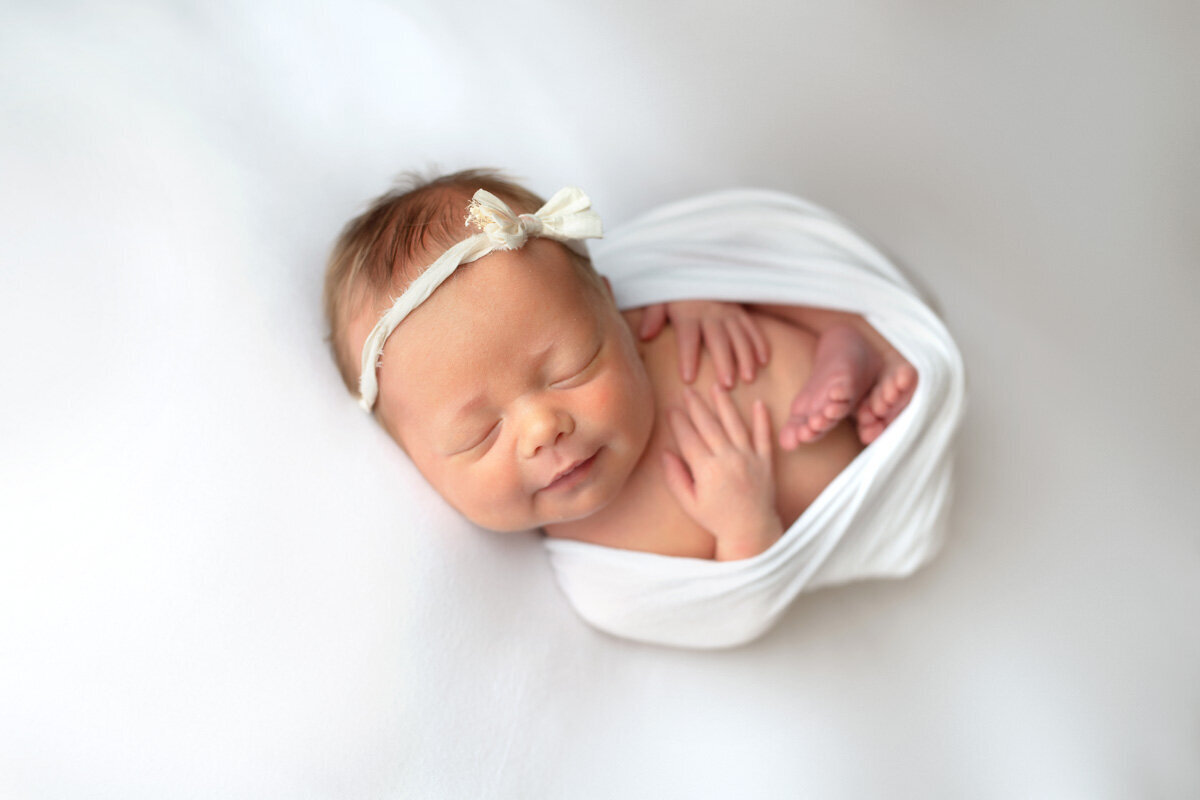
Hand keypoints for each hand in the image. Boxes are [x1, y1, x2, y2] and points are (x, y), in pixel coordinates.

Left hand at [638, 301, 769, 387]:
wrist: (695, 268)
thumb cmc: (674, 292)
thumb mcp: (659, 299)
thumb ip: (653, 316)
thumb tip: (645, 335)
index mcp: (687, 313)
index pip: (688, 337)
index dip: (688, 357)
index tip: (688, 378)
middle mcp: (710, 313)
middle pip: (718, 340)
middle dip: (724, 362)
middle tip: (727, 385)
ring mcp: (728, 312)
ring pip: (739, 336)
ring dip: (745, 357)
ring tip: (748, 378)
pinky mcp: (740, 312)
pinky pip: (752, 328)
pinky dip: (760, 343)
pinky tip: (764, 361)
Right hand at [661, 384, 782, 560]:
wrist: (751, 532)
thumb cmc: (716, 520)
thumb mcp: (689, 503)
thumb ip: (675, 477)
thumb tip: (665, 452)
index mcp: (707, 470)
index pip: (689, 438)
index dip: (678, 421)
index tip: (671, 408)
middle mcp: (728, 460)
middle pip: (709, 426)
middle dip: (696, 406)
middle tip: (688, 390)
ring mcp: (749, 459)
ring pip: (735, 424)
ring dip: (725, 404)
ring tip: (717, 387)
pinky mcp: (766, 462)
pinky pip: (764, 436)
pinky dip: (762, 419)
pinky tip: (758, 403)